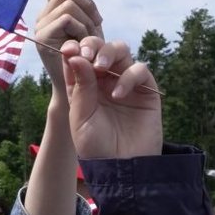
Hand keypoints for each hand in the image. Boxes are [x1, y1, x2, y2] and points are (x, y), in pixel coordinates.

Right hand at [32, 0, 101, 89]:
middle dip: (88, 4)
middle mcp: (43, 16)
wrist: (81, 89)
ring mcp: (40, 27)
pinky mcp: (42, 38)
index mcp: (53, 10)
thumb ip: (82, 2)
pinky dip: (81, 29)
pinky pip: (66, 18)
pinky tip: (83, 44)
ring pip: (69, 3)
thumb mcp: (88, 25)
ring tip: (89, 40)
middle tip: (96, 25)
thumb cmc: (89, 56)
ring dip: (87, 20)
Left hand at [63, 37, 160, 160]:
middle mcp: (104, 81)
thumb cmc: (96, 147)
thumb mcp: (80, 117)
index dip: (74, 49)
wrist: (121, 168)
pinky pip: (140, 70)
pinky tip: (118, 94)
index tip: (69, 51)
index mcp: (84, 85)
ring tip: (101, 66)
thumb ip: (80, 87)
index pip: (79, 57)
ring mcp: (126, 83)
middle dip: (92, 45)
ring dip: (109, 52)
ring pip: (121, 51)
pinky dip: (129, 76)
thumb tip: (76, 55)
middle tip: (87, 55)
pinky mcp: (146, 91)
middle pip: (100, 48)